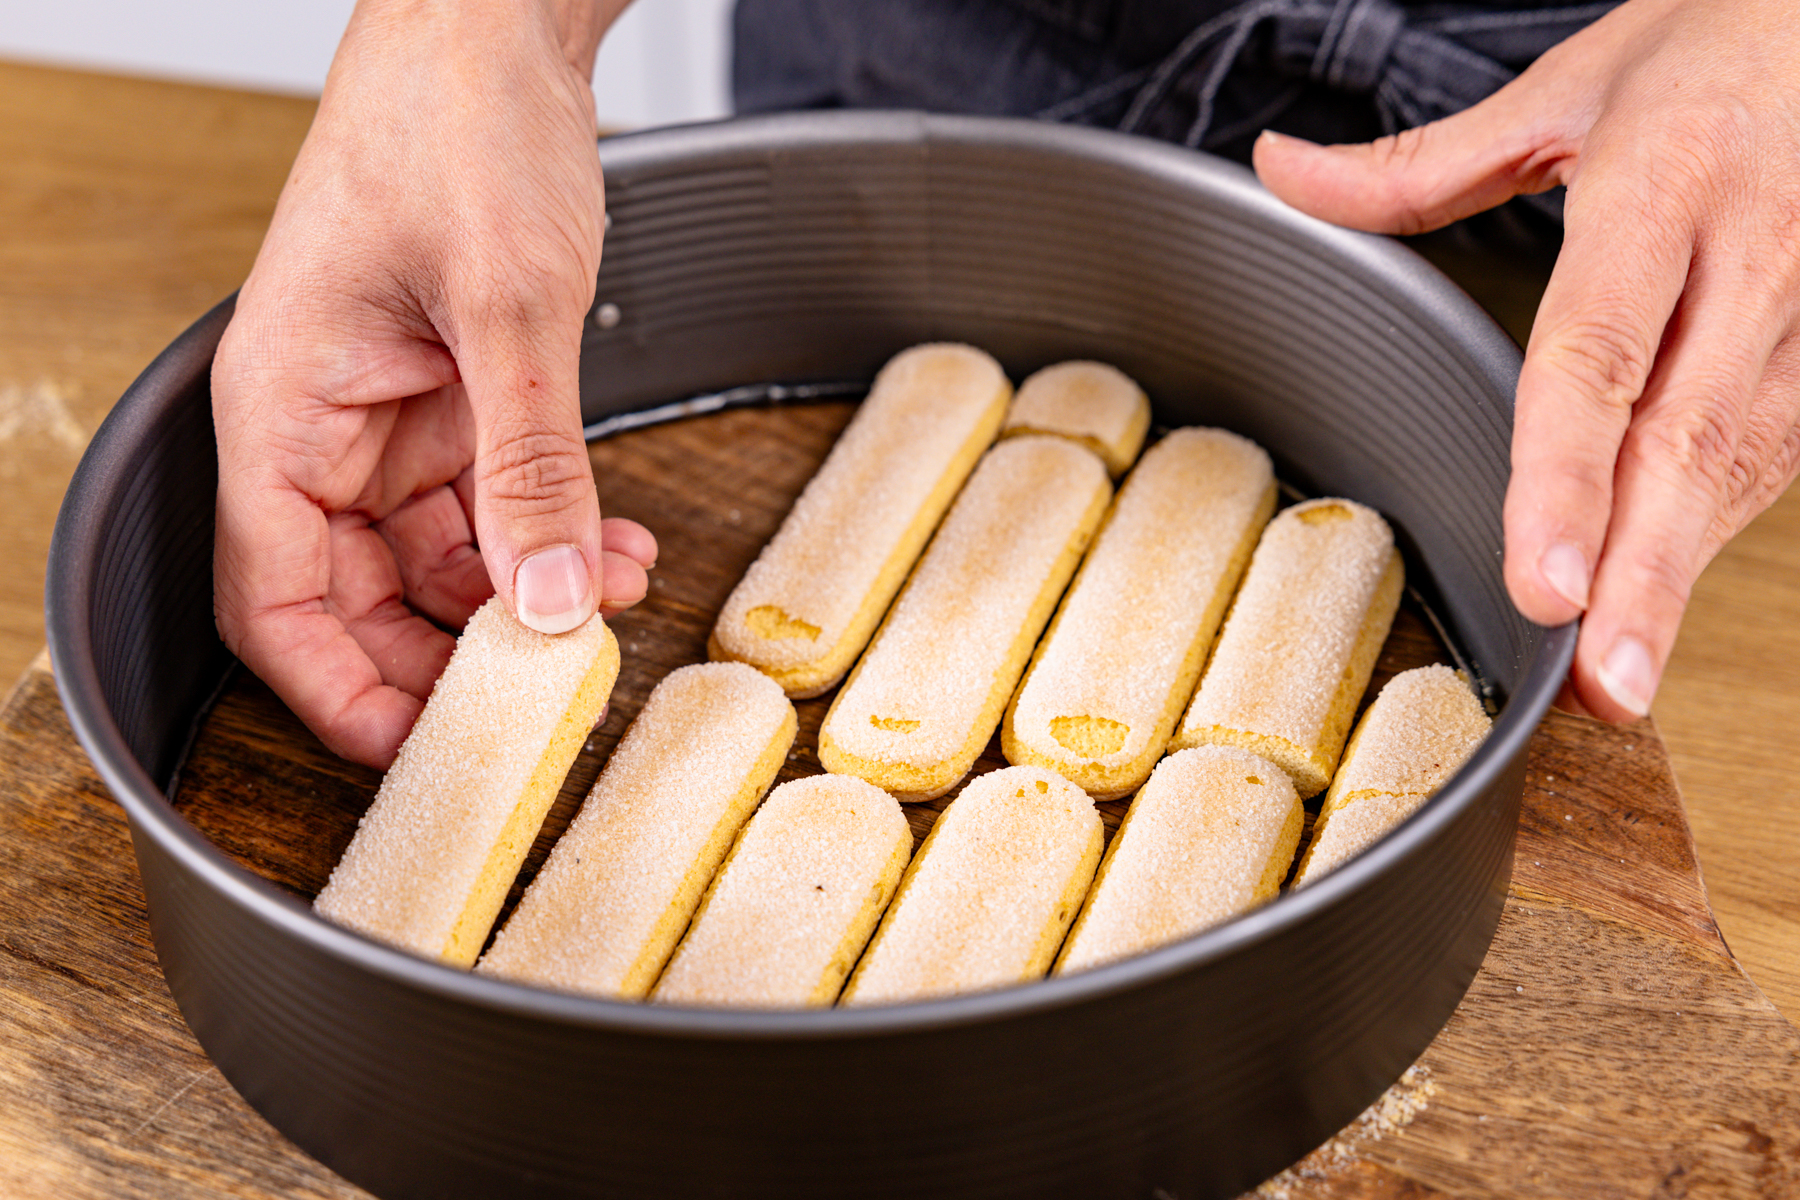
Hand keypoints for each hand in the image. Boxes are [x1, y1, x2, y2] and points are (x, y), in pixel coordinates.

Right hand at [212, 0, 652, 768]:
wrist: (495, 32)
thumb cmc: (456, 125)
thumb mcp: (509, 308)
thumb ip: (531, 465)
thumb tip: (550, 605)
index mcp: (283, 411)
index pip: (275, 602)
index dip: (338, 695)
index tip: (418, 753)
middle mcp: (326, 429)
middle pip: (359, 601)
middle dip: (455, 655)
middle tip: (545, 694)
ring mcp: (394, 419)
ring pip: (441, 564)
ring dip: (527, 595)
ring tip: (610, 596)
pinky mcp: (458, 400)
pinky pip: (495, 506)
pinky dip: (553, 536)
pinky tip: (617, 546)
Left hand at [1252, 0, 1799, 721]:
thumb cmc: (1714, 48)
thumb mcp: (1563, 87)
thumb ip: (1417, 163)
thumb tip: (1282, 171)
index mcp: (1664, 183)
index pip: (1600, 352)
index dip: (1568, 478)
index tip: (1546, 582)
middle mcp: (1754, 252)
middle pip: (1688, 440)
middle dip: (1643, 575)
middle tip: (1600, 683)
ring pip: (1747, 462)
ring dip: (1680, 574)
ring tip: (1618, 676)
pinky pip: (1781, 450)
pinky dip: (1715, 528)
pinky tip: (1661, 593)